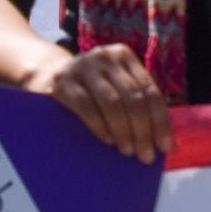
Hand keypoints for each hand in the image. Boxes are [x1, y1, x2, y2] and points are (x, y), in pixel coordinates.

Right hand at [23, 45, 170, 163]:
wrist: (45, 75)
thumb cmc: (89, 87)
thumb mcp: (113, 84)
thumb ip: (136, 101)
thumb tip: (162, 140)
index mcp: (124, 56)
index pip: (150, 90)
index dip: (160, 119)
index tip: (164, 146)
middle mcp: (106, 57)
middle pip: (133, 97)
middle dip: (143, 129)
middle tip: (146, 155)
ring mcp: (83, 67)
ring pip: (112, 102)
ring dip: (124, 130)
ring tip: (129, 151)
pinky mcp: (63, 82)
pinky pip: (86, 106)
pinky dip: (100, 125)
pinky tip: (108, 140)